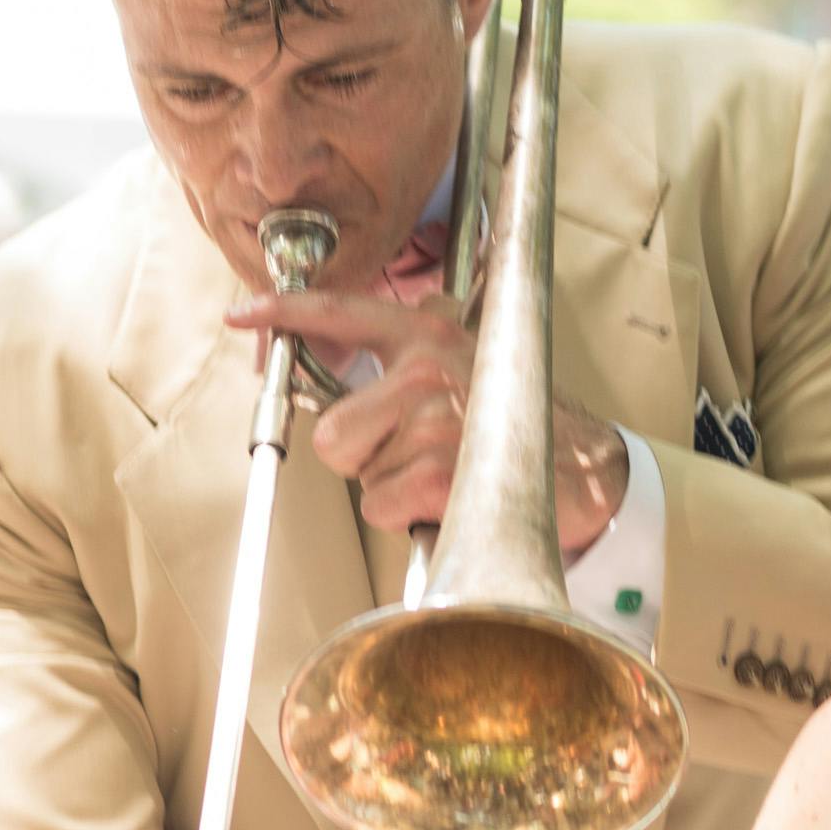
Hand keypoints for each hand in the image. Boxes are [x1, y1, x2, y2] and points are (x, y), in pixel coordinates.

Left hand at [221, 288, 628, 550]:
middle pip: (333, 432)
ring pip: (359, 476)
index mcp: (430, 334)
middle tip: (412, 457)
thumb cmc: (519, 428)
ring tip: (445, 474)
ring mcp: (434, 419)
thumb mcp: (469, 367)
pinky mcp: (438, 471)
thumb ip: (410, 358)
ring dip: (393, 489)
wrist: (589, 473)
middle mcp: (428, 367)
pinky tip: (450, 499)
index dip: (284, 312)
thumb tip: (345, 365)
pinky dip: (408, 517)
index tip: (241, 315)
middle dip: (360, 459)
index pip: (343, 314)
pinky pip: (382, 508)